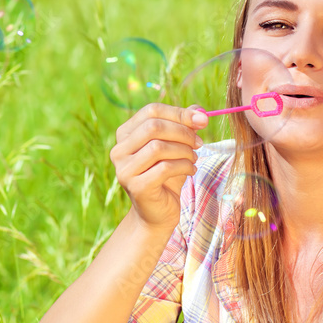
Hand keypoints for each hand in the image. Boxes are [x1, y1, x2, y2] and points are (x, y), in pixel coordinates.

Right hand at [109, 103, 207, 232]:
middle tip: (199, 142)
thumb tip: (199, 110)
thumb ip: (184, 126)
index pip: (151, 111)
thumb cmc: (166, 175)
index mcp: (125, 134)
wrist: (158, 212)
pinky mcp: (136, 186)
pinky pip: (165, 168)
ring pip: (158, 147)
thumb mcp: (176, 146)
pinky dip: (184, 166)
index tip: (203, 120)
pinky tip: (191, 170)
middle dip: (183, 132)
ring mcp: (124, 169)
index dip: (179, 113)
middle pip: (153, 127)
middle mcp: (119, 150)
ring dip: (184, 151)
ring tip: (193, 158)